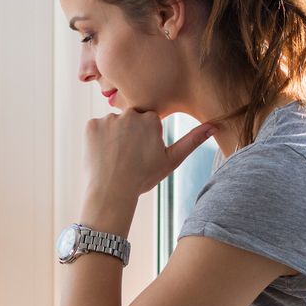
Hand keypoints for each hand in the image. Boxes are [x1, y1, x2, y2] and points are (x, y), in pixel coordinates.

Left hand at [84, 109, 214, 199]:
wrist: (112, 192)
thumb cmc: (143, 177)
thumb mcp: (171, 160)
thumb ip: (192, 140)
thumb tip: (214, 125)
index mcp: (150, 119)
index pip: (148, 121)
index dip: (145, 138)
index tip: (141, 153)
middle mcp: (129, 114)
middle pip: (130, 120)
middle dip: (129, 134)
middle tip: (127, 157)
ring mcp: (108, 119)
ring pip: (113, 124)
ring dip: (113, 136)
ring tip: (114, 157)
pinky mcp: (91, 125)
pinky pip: (96, 128)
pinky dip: (98, 139)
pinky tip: (102, 154)